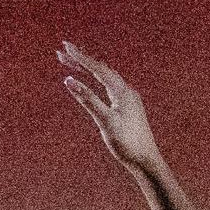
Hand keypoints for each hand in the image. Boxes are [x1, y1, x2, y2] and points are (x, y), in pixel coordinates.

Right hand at [57, 42, 159, 171]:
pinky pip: (110, 87)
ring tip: (74, 62)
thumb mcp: (104, 120)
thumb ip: (87, 99)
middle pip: (101, 69)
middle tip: (63, 52)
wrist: (146, 161)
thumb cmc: (127, 143)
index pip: (97, 68)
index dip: (80, 57)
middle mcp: (126, 90)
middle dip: (82, 60)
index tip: (65, 47)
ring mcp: (128, 98)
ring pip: (106, 77)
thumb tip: (69, 81)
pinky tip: (94, 81)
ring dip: (90, 69)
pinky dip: (98, 80)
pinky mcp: (129, 107)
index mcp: (121, 90)